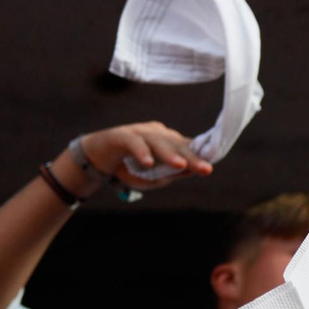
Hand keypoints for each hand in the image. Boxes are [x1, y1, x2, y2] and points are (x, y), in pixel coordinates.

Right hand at [78, 121, 212, 190]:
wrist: (96, 159)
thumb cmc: (128, 168)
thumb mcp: (151, 177)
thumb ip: (169, 173)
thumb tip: (190, 171)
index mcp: (168, 142)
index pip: (187, 148)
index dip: (200, 156)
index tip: (212, 166)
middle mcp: (157, 134)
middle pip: (177, 145)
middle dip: (192, 158)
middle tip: (205, 169)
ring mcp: (140, 132)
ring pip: (158, 142)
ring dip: (169, 155)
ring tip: (180, 165)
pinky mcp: (122, 134)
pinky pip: (134, 142)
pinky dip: (141, 152)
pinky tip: (147, 163)